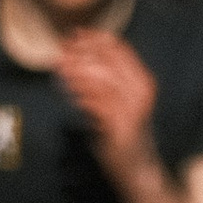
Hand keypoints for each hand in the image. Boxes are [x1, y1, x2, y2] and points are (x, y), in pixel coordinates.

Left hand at [54, 30, 159, 191]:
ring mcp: (132, 109)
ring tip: (59, 69)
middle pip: (108, 60)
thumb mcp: (121, 101)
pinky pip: (97, 103)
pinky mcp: (120, 127)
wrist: (139, 168)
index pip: (119, 49)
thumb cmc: (125, 133)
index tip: (76, 34)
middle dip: (82, 52)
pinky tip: (69, 92)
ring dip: (77, 72)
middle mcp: (140, 92)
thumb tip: (76, 60)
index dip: (95, 38)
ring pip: (101, 80)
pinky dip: (81, 94)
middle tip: (61, 50)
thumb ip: (106, 82)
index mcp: (142, 81)